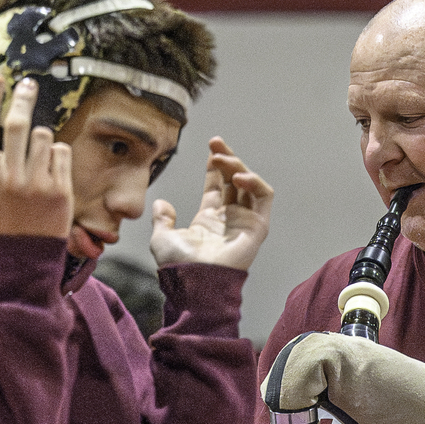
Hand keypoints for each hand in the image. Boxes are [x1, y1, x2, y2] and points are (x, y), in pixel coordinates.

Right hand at [0, 75, 73, 241]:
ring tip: (34, 152)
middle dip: (23, 99)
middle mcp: (11, 179)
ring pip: (43, 136)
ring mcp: (37, 185)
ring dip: (39, 136)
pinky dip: (56, 153)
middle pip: (17, 125)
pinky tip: (49, 167)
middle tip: (27, 86)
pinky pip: (62, 152)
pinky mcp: (61, 191)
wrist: (24, 256)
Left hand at [150, 137, 271, 273]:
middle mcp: (228, 218)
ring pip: (249, 184)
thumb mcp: (162, 238)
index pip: (216, 185)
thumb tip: (160, 204)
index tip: (210, 146)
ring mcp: (244, 221)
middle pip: (233, 179)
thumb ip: (162, 219)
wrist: (195, 281)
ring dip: (237, 166)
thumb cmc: (178, 266)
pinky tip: (238, 177)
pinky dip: (255, 182)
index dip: (214, 165)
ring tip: (221, 158)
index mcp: (208, 220)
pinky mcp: (257, 226)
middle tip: (215, 142)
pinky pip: (264, 197)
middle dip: (226, 157)